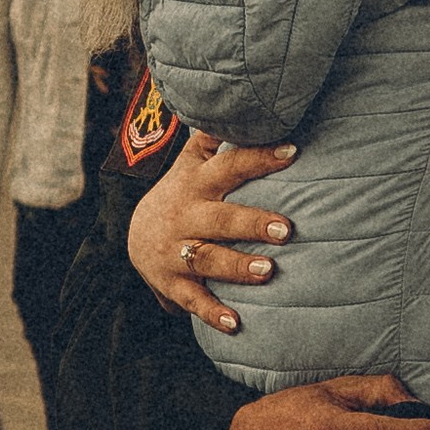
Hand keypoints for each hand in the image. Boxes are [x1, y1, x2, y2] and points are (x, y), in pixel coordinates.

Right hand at [129, 130, 296, 329]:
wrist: (136, 234)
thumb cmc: (183, 193)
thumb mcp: (193, 163)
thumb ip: (216, 137)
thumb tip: (245, 105)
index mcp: (198, 185)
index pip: (230, 166)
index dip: (259, 158)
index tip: (293, 151)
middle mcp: (186, 217)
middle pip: (221, 218)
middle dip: (252, 223)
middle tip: (286, 228)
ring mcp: (177, 251)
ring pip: (208, 259)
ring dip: (237, 267)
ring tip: (267, 271)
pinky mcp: (172, 283)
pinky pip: (194, 300)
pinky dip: (213, 314)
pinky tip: (236, 324)